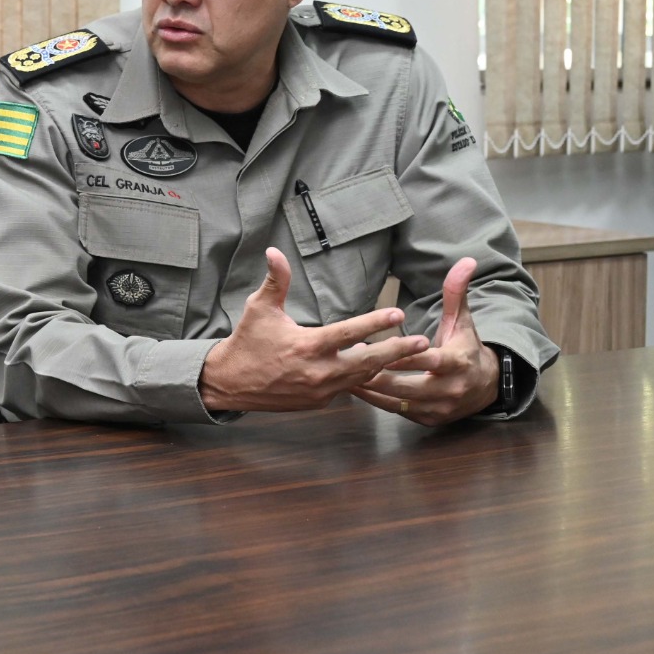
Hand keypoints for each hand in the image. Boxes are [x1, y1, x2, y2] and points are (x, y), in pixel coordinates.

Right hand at [199, 247, 430, 412]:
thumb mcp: (259, 308)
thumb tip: (274, 251)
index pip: (349, 333)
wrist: (230, 383)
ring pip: (362, 377)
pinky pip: (348, 388)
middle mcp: (318, 372)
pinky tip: (377, 367)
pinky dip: (362, 377)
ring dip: (384, 365)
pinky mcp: (319, 402)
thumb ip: (275, 281)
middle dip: (397, 351)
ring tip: (409, 355)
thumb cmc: (247, 341)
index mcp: (307, 346)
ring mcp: (320, 390)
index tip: (398, 314)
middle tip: (422, 342)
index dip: (375, 322)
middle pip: (367, 361)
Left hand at [351, 257, 500, 425]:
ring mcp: (438, 408)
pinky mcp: (427, 420)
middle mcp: (449, 390)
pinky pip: (395, 412)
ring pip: (396, 402)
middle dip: (377, 371)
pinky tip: (354, 386)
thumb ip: (457, 292)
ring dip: (370, 387)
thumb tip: (466, 261)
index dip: (405, 355)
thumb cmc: (465, 347)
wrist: (486, 387)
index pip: (429, 361)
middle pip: (407, 386)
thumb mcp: (462, 320)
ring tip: (345, 370)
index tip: (382, 346)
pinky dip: (375, 400)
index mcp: (457, 364)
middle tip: (352, 354)